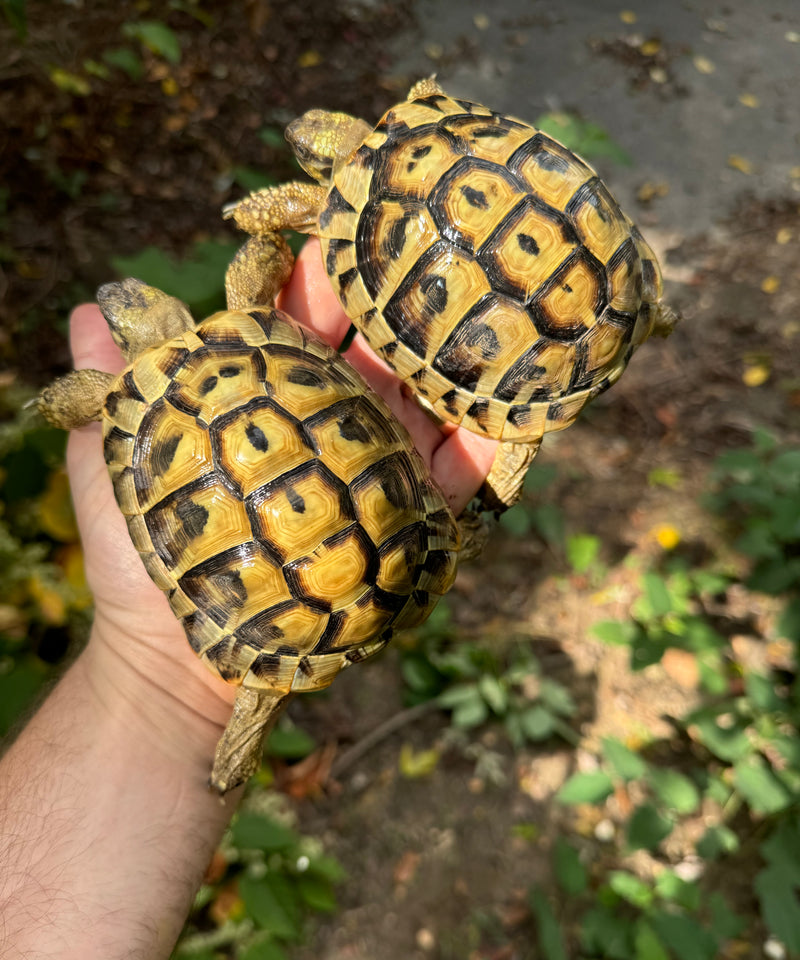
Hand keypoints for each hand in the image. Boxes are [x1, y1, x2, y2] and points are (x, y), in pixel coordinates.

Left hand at [67, 240, 495, 731]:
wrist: (184, 659)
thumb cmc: (147, 556)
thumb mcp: (119, 462)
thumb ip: (115, 385)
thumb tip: (92, 307)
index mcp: (271, 387)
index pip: (302, 304)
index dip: (325, 256)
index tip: (355, 202)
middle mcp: (335, 414)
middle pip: (382, 334)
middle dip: (416, 282)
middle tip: (456, 227)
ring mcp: (380, 460)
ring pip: (435, 389)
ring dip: (471, 345)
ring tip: (510, 297)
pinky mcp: (414, 515)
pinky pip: (468, 471)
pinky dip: (498, 438)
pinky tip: (528, 398)